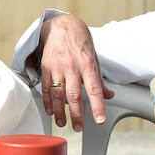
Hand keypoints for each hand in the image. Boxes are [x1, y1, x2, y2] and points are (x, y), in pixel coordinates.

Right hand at [37, 14, 112, 129]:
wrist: (62, 26)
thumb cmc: (80, 42)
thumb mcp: (94, 58)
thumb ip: (100, 80)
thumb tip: (109, 96)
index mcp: (87, 64)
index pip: (94, 89)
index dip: (97, 106)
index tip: (100, 119)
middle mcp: (72, 66)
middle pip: (74, 95)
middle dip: (76, 114)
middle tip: (79, 127)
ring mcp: (57, 66)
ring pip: (58, 93)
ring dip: (59, 111)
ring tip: (62, 122)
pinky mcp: (46, 66)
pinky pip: (46, 86)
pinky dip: (48, 100)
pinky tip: (50, 109)